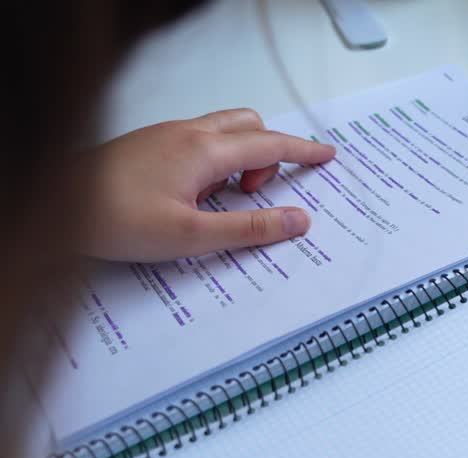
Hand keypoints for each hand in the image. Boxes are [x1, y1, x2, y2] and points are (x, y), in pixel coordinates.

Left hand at [84, 108, 336, 261]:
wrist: (56, 207)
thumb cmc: (114, 219)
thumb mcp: (193, 236)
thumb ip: (251, 227)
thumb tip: (298, 221)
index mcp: (203, 151)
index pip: (270, 144)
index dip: (303, 151)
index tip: (327, 154)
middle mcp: (186, 133)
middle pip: (249, 126)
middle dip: (268, 155)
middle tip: (259, 194)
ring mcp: (165, 135)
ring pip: (223, 132)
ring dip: (239, 159)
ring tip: (223, 200)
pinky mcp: (148, 144)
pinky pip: (198, 141)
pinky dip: (213, 162)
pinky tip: (194, 197)